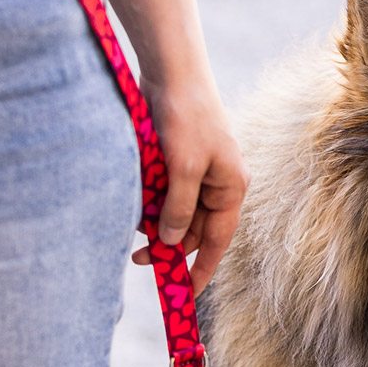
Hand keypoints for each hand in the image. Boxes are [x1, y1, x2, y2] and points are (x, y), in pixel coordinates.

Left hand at [131, 72, 248, 292]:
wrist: (172, 70)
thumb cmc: (186, 116)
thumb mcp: (183, 169)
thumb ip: (179, 209)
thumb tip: (173, 242)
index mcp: (230, 188)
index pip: (217, 242)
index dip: (201, 270)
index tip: (183, 295)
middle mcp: (217, 184)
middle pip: (192, 230)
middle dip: (168, 242)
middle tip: (138, 256)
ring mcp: (197, 173)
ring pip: (174, 212)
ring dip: (155, 218)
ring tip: (136, 213)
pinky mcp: (176, 161)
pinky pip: (163, 192)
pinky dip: (150, 198)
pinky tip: (137, 192)